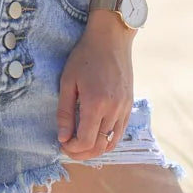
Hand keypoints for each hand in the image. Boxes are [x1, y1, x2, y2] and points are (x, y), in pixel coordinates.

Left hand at [56, 19, 133, 160]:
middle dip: (82, 153)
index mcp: (96, 104)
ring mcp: (124, 108)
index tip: (62, 144)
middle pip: (99, 146)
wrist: (111, 38)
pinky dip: (108, 139)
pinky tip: (97, 136)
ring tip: (82, 145)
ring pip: (112, 142)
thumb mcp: (67, 81)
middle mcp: (113, 109)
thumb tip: (63, 138)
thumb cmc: (85, 56)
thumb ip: (65, 112)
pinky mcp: (130, 104)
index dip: (72, 149)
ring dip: (96, 149)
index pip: (86, 141)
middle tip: (69, 149)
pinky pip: (121, 131)